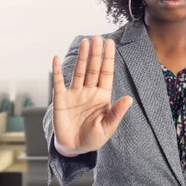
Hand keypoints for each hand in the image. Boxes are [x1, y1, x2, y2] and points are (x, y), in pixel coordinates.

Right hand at [52, 35, 133, 156]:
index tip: (110, 43)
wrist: (74, 148)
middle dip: (96, 53)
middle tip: (97, 37)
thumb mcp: (108, 127)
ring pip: (79, 72)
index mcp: (102, 96)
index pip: (106, 73)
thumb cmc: (93, 138)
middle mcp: (89, 91)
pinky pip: (58, 83)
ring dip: (81, 57)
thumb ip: (117, 113)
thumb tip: (129, 99)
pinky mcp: (61, 99)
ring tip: (84, 42)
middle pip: (93, 68)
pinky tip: (56, 59)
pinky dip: (57, 71)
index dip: (108, 58)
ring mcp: (74, 93)